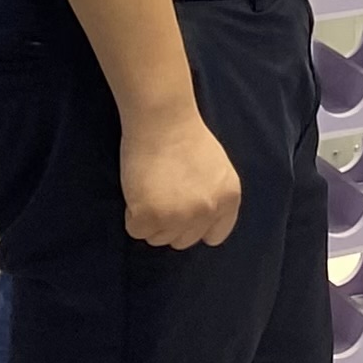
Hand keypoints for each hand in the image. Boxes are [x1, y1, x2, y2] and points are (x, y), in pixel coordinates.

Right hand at [121, 110, 241, 248]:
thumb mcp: (217, 171)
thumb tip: (200, 224)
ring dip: (151, 220)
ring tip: (153, 188)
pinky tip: (140, 190)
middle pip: (183, 240)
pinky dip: (133, 216)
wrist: (164, 122)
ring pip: (158, 238)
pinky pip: (136, 231)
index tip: (184, 215)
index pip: (214, 235)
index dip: (196, 227)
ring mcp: (179, 216)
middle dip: (170, 224)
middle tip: (163, 194)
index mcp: (229, 198)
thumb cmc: (188, 139)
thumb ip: (212, 198)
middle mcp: (208, 211)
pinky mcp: (150, 216)